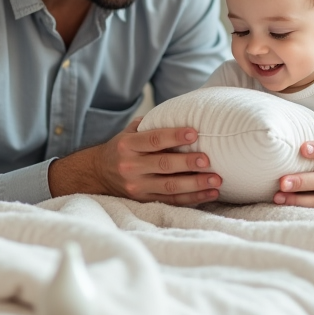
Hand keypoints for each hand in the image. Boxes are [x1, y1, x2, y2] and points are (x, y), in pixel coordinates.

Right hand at [49, 119, 220, 205]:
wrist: (97, 174)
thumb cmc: (122, 148)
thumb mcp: (128, 132)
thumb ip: (151, 125)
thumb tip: (183, 113)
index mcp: (128, 145)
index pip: (153, 140)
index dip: (174, 136)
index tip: (194, 133)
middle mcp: (131, 167)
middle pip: (163, 165)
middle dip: (187, 163)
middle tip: (208, 160)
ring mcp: (138, 186)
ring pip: (170, 187)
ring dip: (196, 184)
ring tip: (216, 180)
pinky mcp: (144, 200)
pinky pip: (172, 201)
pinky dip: (194, 198)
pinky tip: (211, 193)